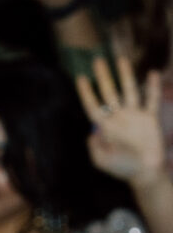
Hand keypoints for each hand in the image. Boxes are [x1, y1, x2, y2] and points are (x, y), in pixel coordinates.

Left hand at [79, 57, 166, 187]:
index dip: (87, 93)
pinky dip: (152, 88)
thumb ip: (94, 146)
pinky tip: (151, 74)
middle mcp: (119, 118)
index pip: (93, 106)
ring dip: (126, 75)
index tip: (80, 78)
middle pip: (109, 93)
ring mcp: (135, 116)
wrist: (144, 173)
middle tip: (98, 60)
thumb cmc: (122, 168)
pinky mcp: (150, 119)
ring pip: (129, 91)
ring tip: (121, 59)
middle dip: (104, 77)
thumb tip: (91, 131)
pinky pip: (151, 100)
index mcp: (105, 127)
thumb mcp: (101, 160)